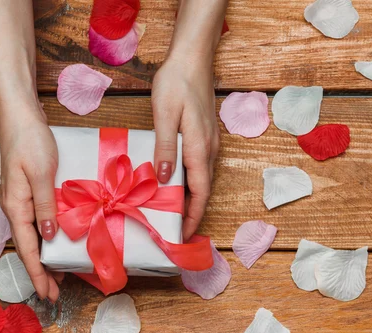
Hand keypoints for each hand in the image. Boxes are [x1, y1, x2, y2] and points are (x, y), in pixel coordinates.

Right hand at [0, 107, 63, 301]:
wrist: (19, 116)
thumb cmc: (30, 141)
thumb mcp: (41, 174)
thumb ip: (45, 206)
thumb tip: (48, 237)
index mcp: (16, 206)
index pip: (28, 249)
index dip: (38, 273)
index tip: (47, 294)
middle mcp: (15, 207)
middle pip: (28, 248)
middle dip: (41, 272)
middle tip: (56, 294)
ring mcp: (20, 200)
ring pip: (32, 237)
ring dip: (44, 257)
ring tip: (59, 275)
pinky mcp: (27, 192)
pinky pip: (36, 223)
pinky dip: (46, 238)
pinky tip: (56, 242)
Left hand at [151, 56, 219, 240]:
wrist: (192, 59)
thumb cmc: (176, 83)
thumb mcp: (165, 115)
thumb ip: (165, 147)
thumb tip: (163, 179)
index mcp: (199, 147)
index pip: (200, 191)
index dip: (193, 216)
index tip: (184, 235)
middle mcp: (208, 149)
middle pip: (203, 189)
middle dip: (190, 212)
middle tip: (173, 230)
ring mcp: (209, 142)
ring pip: (201, 178)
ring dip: (189, 198)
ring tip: (170, 213)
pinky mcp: (204, 135)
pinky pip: (198, 166)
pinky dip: (189, 182)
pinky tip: (173, 184)